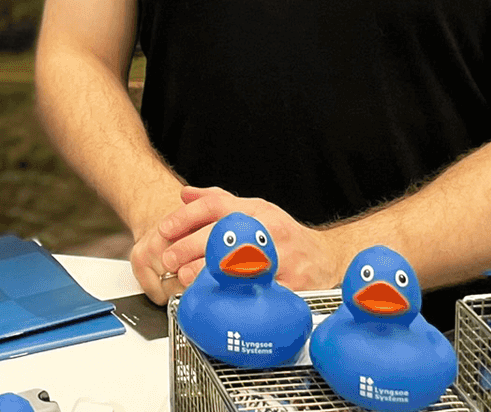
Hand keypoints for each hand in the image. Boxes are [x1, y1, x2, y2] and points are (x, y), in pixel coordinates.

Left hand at [156, 185, 349, 292]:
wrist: (326, 258)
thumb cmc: (284, 236)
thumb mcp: (254, 210)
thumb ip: (218, 201)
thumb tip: (185, 194)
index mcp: (257, 210)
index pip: (216, 205)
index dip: (186, 216)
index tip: (164, 228)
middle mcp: (269, 229)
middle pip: (224, 233)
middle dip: (190, 245)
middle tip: (169, 258)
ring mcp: (282, 256)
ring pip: (241, 262)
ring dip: (209, 271)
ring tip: (187, 277)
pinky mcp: (292, 283)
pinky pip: (260, 290)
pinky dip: (237, 294)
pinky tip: (218, 297)